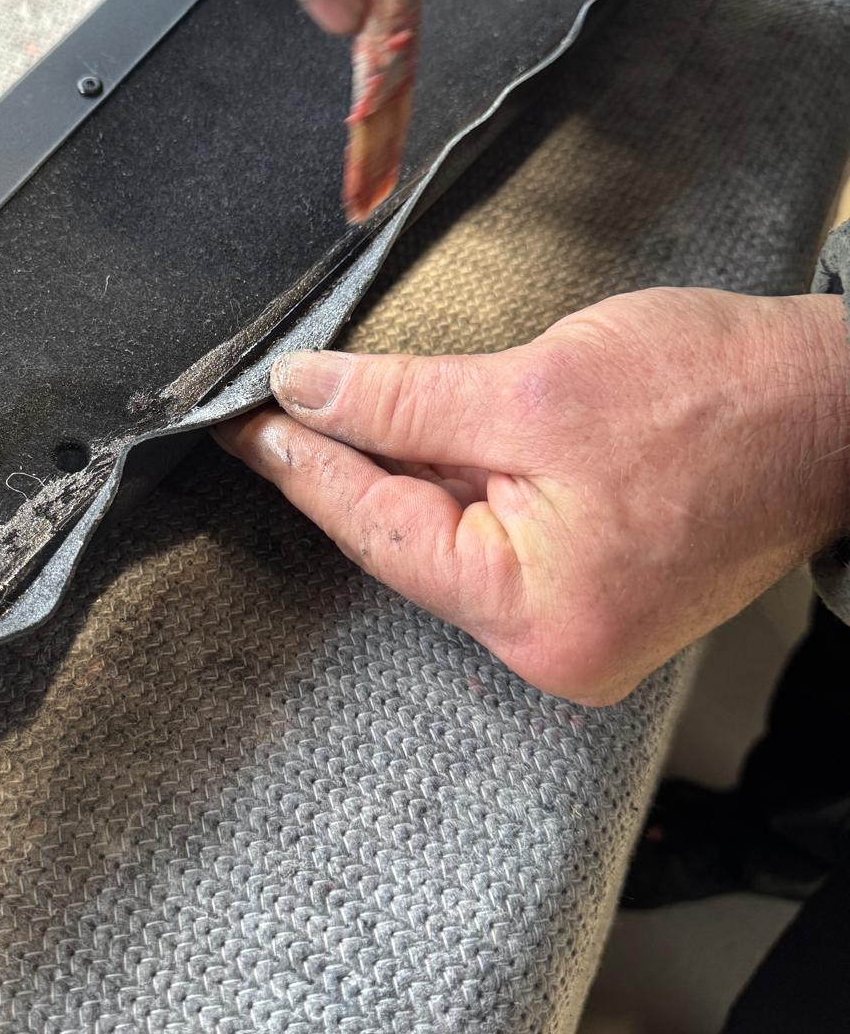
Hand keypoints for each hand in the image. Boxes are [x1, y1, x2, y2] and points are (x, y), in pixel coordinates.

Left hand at [216, 289, 849, 702]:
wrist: (837, 405)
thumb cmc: (715, 395)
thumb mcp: (534, 389)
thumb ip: (403, 404)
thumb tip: (307, 395)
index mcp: (534, 615)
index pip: (379, 532)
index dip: (303, 468)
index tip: (243, 425)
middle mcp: (551, 644)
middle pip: (412, 543)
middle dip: (347, 468)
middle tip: (274, 407)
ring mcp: (577, 623)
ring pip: (453, 535)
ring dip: (405, 467)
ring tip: (338, 406)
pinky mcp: (597, 588)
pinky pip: (500, 533)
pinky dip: (460, 479)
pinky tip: (424, 431)